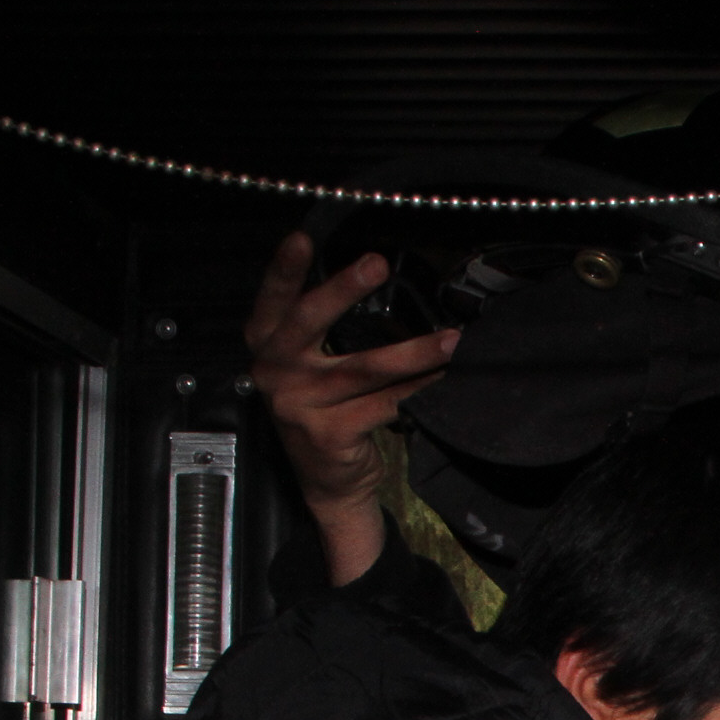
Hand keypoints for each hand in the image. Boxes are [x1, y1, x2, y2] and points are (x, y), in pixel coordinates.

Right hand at [243, 231, 457, 584]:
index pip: (273, 301)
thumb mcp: (307, 365)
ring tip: (452, 338)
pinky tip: (446, 377)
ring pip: (364, 369)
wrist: (327, 480)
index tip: (302, 238)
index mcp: (267, 345)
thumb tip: (370, 271)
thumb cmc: (324, 408)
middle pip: (308, 322)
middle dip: (342, 289)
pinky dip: (421, 389)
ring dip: (414, 352)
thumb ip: (319, 327)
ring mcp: (301, 405)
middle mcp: (277, 372)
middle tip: (376, 262)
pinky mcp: (330, 434)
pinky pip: (386, 404)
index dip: (284, 270)